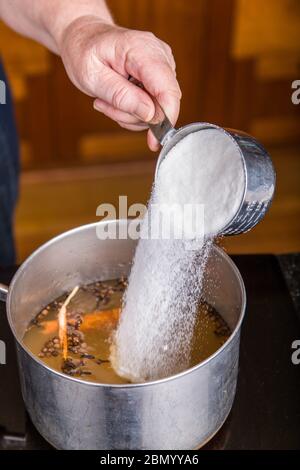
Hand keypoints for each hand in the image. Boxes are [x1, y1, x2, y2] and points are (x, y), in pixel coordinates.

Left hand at [59, 15, 180, 150]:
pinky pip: (153, 106)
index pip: (167, 88)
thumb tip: (150, 114)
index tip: (154, 139)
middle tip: (106, 105)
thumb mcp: (92, 76)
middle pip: (162, 103)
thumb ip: (121, 95)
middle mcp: (159, 55)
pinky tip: (117, 98)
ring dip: (130, 113)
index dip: (165, 117)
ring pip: (157, 109)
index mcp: (142, 49)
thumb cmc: (84, 52)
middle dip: (134, 115)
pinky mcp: (160, 77)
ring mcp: (162, 65)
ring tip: (107, 99)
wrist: (84, 38)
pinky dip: (134, 110)